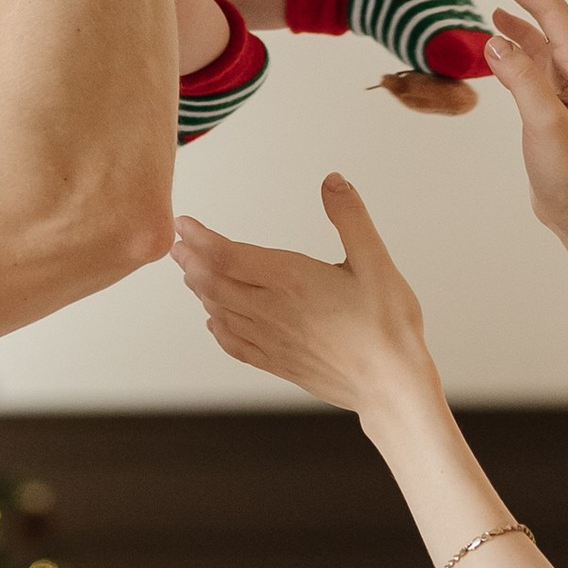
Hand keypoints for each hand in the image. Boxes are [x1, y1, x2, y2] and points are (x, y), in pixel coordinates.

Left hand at [172, 174, 441, 424]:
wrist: (391, 386)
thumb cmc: (388, 325)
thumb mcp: (376, 261)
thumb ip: (350, 218)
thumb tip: (332, 182)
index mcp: (291, 280)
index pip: (228, 254)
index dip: (200, 237)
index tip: (183, 224)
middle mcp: (272, 310)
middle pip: (215, 282)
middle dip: (192, 261)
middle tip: (176, 245)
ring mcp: (271, 340)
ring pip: (221, 311)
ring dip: (201, 290)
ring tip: (190, 274)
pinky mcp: (278, 363)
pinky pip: (235, 344)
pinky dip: (219, 328)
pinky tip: (216, 322)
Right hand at [477, 0, 567, 238]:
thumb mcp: (543, 123)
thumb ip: (521, 78)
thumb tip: (493, 40)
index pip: (550, 10)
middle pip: (547, 14)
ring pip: (540, 35)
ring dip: (514, 12)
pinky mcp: (555, 101)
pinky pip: (533, 58)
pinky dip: (513, 42)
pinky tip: (495, 38)